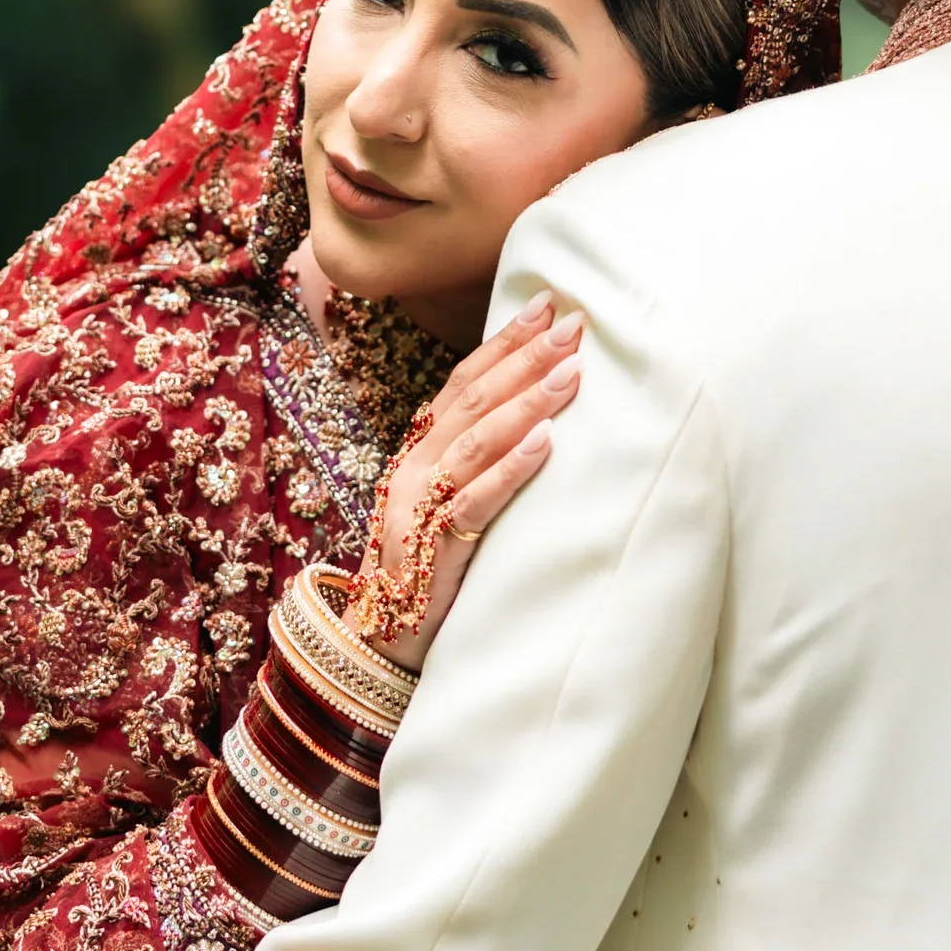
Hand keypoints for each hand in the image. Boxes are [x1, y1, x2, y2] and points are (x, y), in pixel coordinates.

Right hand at [349, 294, 580, 668]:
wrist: (378, 646)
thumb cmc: (427, 570)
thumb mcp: (447, 504)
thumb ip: (477, 461)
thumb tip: (537, 417)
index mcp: (418, 452)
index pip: (463, 382)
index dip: (504, 341)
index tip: (546, 305)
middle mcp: (412, 470)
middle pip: (472, 401)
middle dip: (524, 358)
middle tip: (572, 325)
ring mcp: (416, 509)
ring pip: (475, 442)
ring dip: (526, 403)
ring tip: (570, 373)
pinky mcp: (430, 552)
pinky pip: (473, 503)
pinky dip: (509, 470)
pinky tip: (544, 443)